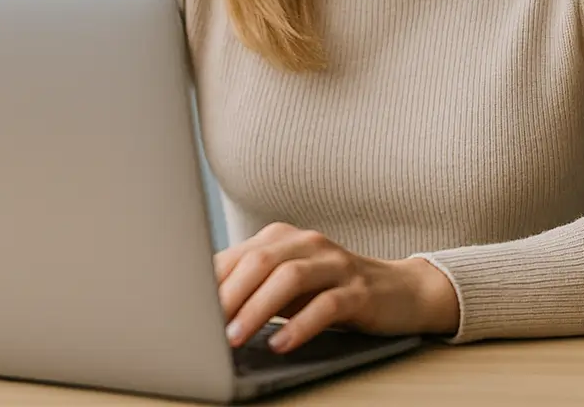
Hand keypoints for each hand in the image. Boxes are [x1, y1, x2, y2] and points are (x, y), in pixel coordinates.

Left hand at [214, 222, 459, 352]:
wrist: (399, 292)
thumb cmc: (329, 291)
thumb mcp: (287, 285)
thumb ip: (251, 287)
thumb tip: (197, 307)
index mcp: (282, 238)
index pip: (237, 255)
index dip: (209, 283)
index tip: (184, 310)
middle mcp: (308, 243)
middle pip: (260, 261)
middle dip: (229, 295)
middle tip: (205, 327)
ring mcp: (336, 264)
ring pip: (290, 278)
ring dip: (258, 309)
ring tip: (236, 338)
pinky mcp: (360, 291)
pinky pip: (327, 305)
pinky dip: (301, 326)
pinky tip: (282, 344)